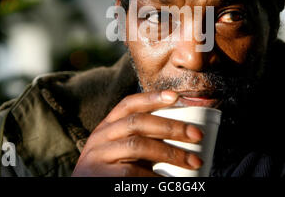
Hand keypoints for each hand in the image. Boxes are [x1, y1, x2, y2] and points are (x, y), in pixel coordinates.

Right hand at [71, 90, 203, 175]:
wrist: (87, 193)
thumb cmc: (113, 173)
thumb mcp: (123, 152)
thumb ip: (143, 140)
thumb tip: (184, 133)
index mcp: (107, 127)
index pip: (128, 104)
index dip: (152, 97)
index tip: (176, 96)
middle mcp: (100, 137)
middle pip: (137, 122)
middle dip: (171, 127)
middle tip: (197, 135)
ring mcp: (97, 156)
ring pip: (137, 145)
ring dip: (170, 153)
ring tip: (193, 162)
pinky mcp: (99, 176)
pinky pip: (132, 173)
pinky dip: (155, 177)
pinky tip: (169, 181)